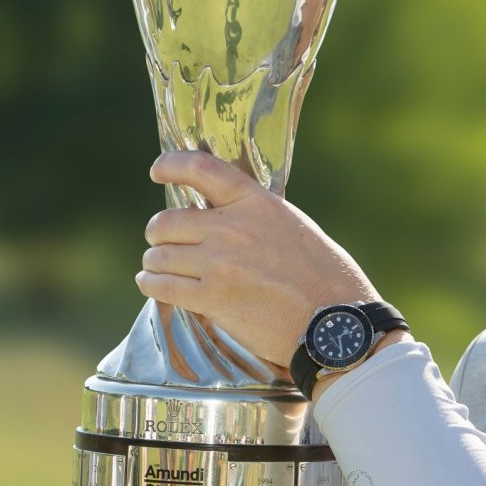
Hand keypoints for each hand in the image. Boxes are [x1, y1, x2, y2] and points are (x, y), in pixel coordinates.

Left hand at [138, 149, 381, 367]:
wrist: (332, 320)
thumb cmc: (322, 275)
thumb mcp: (290, 225)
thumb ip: (252, 215)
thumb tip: (218, 216)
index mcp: (256, 202)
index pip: (201, 169)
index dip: (171, 164)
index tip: (158, 170)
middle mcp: (232, 228)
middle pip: (167, 221)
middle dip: (160, 233)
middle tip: (163, 243)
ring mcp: (219, 263)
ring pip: (159, 255)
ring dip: (155, 263)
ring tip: (158, 269)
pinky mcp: (211, 298)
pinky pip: (162, 286)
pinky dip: (153, 285)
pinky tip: (155, 285)